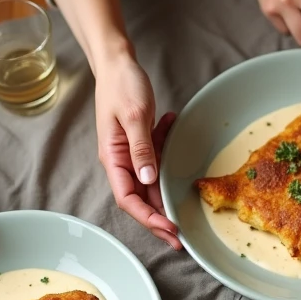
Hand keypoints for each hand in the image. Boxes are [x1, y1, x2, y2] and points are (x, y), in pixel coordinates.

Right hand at [94, 54, 179, 248]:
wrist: (117, 62)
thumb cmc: (122, 85)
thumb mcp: (135, 116)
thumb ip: (142, 149)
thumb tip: (148, 180)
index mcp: (113, 158)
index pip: (128, 199)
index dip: (149, 218)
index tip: (170, 230)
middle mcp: (120, 161)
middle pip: (140, 198)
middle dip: (160, 216)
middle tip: (181, 237)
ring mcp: (130, 153)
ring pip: (150, 183)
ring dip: (167, 189)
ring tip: (187, 203)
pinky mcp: (140, 143)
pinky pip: (155, 159)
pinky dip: (167, 150)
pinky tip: (173, 127)